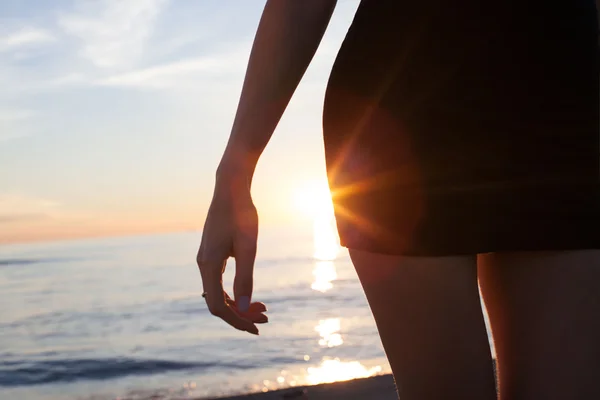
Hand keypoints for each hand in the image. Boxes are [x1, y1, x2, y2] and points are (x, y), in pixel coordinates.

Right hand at [197, 173, 266, 334]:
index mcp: (209, 265)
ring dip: (238, 303)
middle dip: (241, 313)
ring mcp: (206, 259)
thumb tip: (244, 308)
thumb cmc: (242, 214)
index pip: (218, 306)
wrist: (231, 188)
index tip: (257, 327)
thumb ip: (245, 278)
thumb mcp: (248, 247)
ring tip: (262, 307)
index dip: (236, 320)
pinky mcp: (212, 253)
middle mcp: (203, 265)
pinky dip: (234, 291)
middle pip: (217, 302)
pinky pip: (219, 281)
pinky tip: (247, 292)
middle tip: (266, 316)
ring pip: (218, 292)